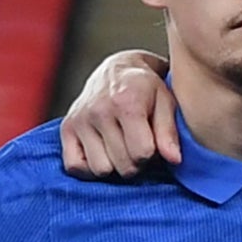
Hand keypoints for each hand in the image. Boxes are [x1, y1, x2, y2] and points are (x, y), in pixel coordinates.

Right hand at [58, 49, 175, 177]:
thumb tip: (174, 160)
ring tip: (121, 148)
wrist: (117, 71)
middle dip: (136, 163)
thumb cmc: (147, 90)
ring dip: (114, 166)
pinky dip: (89, 168)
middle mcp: (98, 110)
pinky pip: (74, 167)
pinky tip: (102, 153)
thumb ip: (169, 132)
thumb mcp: (166, 103)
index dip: (153, 154)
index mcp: (126, 103)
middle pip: (124, 165)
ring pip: (101, 169)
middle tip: (137, 146)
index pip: (142, 153)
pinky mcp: (67, 127)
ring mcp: (79, 119)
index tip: (153, 143)